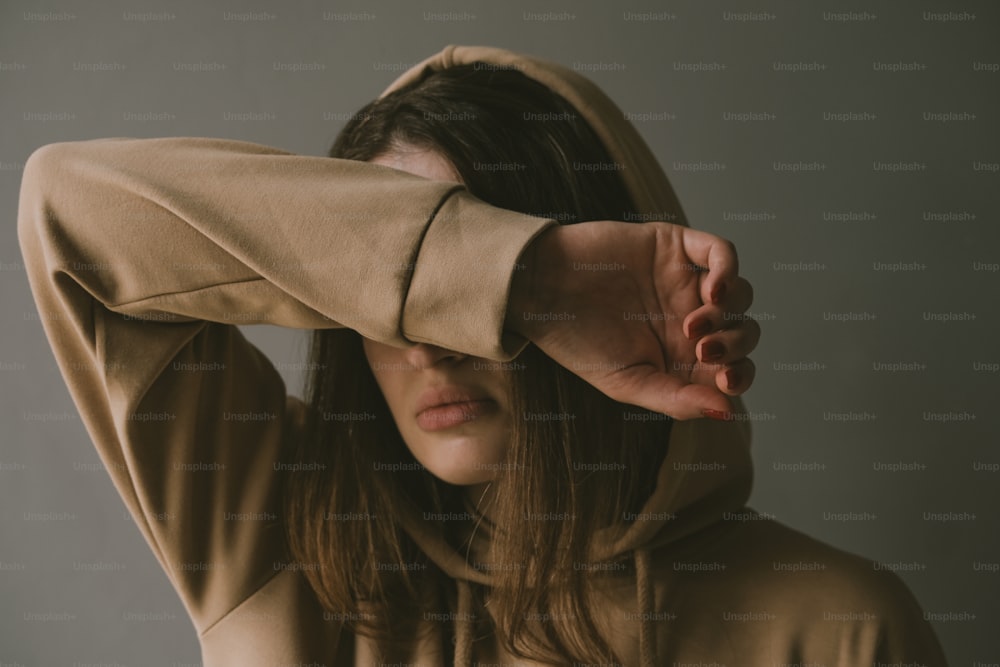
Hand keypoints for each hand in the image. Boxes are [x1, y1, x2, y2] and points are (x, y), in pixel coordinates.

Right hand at [507, 221, 758, 419]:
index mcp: (682, 356)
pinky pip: (722, 253)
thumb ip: (676, 399)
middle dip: (735, 345)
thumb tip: (726, 412)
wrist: (542, 289)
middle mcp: (691, 319)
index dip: (741, 376)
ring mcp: (686, 282)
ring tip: (692, 323)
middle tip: (701, 349)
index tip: (725, 380)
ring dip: (729, 313)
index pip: (734, 368)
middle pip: (744, 331)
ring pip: (740, 295)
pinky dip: (729, 270)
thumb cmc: (576, 340)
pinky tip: (714, 290)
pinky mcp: (677, 248)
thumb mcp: (626, 382)